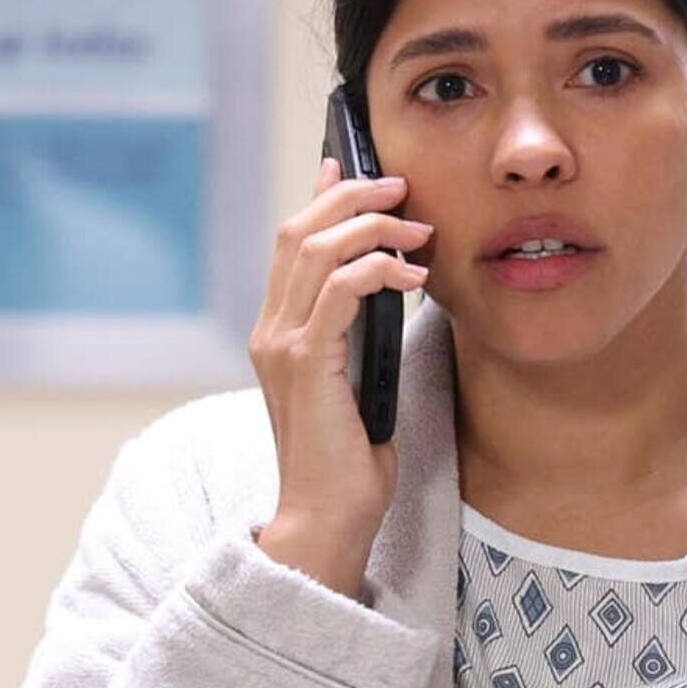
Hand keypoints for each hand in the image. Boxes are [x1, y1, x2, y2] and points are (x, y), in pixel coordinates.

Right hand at [245, 153, 433, 597]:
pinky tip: (414, 277)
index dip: (320, 198)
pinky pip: (340, 290)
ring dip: (371, 227)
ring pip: (316, 248)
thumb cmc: (348, 467)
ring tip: (417, 229)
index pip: (291, 245)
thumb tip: (391, 292)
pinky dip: (378, 270)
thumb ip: (361, 339)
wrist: (326, 520)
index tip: (350, 167)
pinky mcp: (306, 362)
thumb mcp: (359, 386)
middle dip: (351, 197)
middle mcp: (270, 332)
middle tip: (400, 189)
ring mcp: (281, 345)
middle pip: (299, 230)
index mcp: (277, 335)